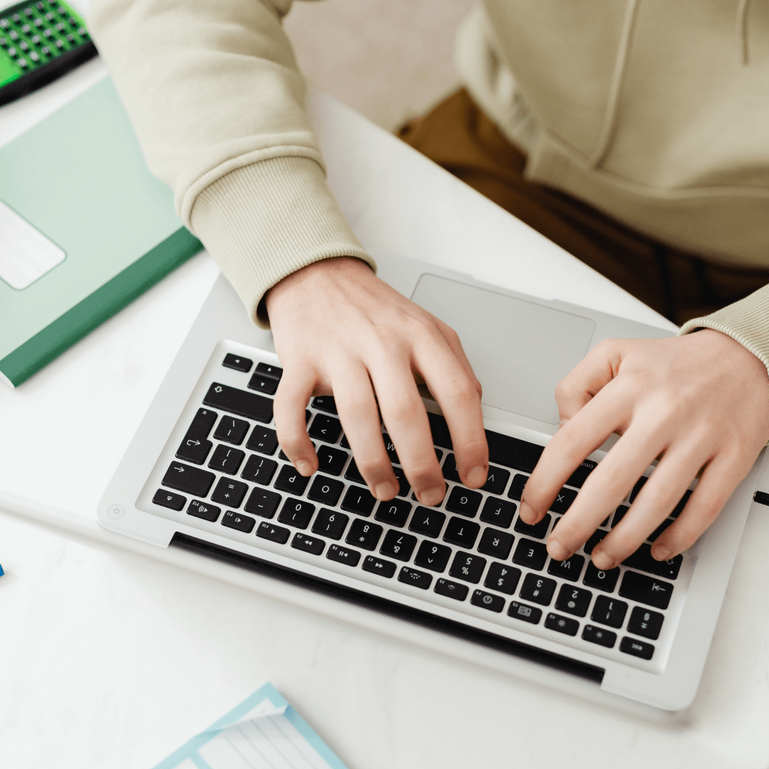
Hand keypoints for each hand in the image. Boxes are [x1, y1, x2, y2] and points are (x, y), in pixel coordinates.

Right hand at [265, 257, 487, 504]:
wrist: (317, 273)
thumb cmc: (373, 308)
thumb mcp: (426, 325)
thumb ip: (453, 364)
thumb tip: (475, 410)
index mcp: (420, 336)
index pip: (457, 393)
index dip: (471, 441)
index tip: (474, 475)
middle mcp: (381, 342)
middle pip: (406, 412)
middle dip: (422, 464)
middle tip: (430, 494)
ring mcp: (338, 352)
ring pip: (357, 415)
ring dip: (373, 463)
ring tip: (386, 490)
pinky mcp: (298, 361)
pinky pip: (292, 408)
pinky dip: (297, 442)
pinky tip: (311, 466)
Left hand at [519, 330, 768, 568]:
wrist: (749, 355)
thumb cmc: (675, 365)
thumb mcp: (615, 354)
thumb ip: (576, 385)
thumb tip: (561, 428)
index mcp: (628, 388)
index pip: (572, 442)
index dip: (544, 483)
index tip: (531, 510)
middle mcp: (663, 412)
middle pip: (610, 482)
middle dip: (577, 524)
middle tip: (559, 547)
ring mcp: (701, 436)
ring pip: (657, 502)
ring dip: (624, 539)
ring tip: (601, 558)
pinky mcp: (735, 456)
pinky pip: (705, 507)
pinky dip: (679, 536)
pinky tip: (657, 549)